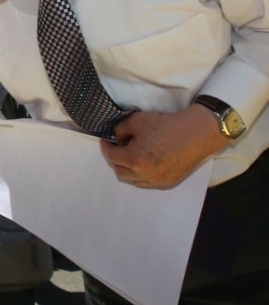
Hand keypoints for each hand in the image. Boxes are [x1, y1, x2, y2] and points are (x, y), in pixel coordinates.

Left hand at [100, 107, 227, 188]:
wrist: (197, 133)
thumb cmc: (167, 125)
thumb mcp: (137, 121)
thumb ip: (120, 130)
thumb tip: (117, 138)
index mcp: (135, 160)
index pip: (111, 157)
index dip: (106, 147)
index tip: (107, 140)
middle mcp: (144, 175)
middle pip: (119, 171)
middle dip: (114, 159)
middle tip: (116, 148)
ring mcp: (157, 182)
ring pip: (133, 180)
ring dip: (126, 169)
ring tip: (129, 156)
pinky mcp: (168, 183)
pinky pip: (146, 183)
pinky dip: (140, 175)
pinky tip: (143, 164)